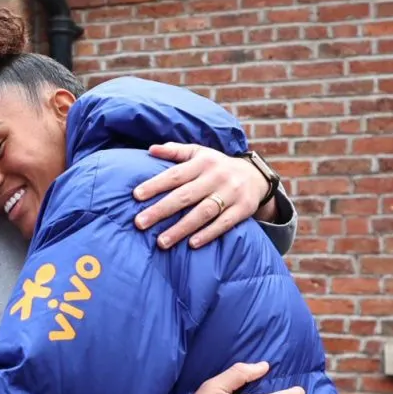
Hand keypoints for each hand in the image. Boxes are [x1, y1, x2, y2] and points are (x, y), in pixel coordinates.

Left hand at [133, 143, 270, 248]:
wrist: (255, 176)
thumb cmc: (217, 166)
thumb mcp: (199, 153)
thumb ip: (175, 151)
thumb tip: (150, 150)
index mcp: (203, 162)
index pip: (175, 175)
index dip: (155, 184)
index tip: (136, 196)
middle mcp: (216, 177)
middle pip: (185, 195)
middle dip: (161, 210)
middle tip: (140, 223)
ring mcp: (231, 193)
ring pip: (203, 212)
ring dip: (181, 228)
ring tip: (161, 242)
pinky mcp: (243, 209)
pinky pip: (224, 223)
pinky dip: (208, 234)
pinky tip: (191, 244)